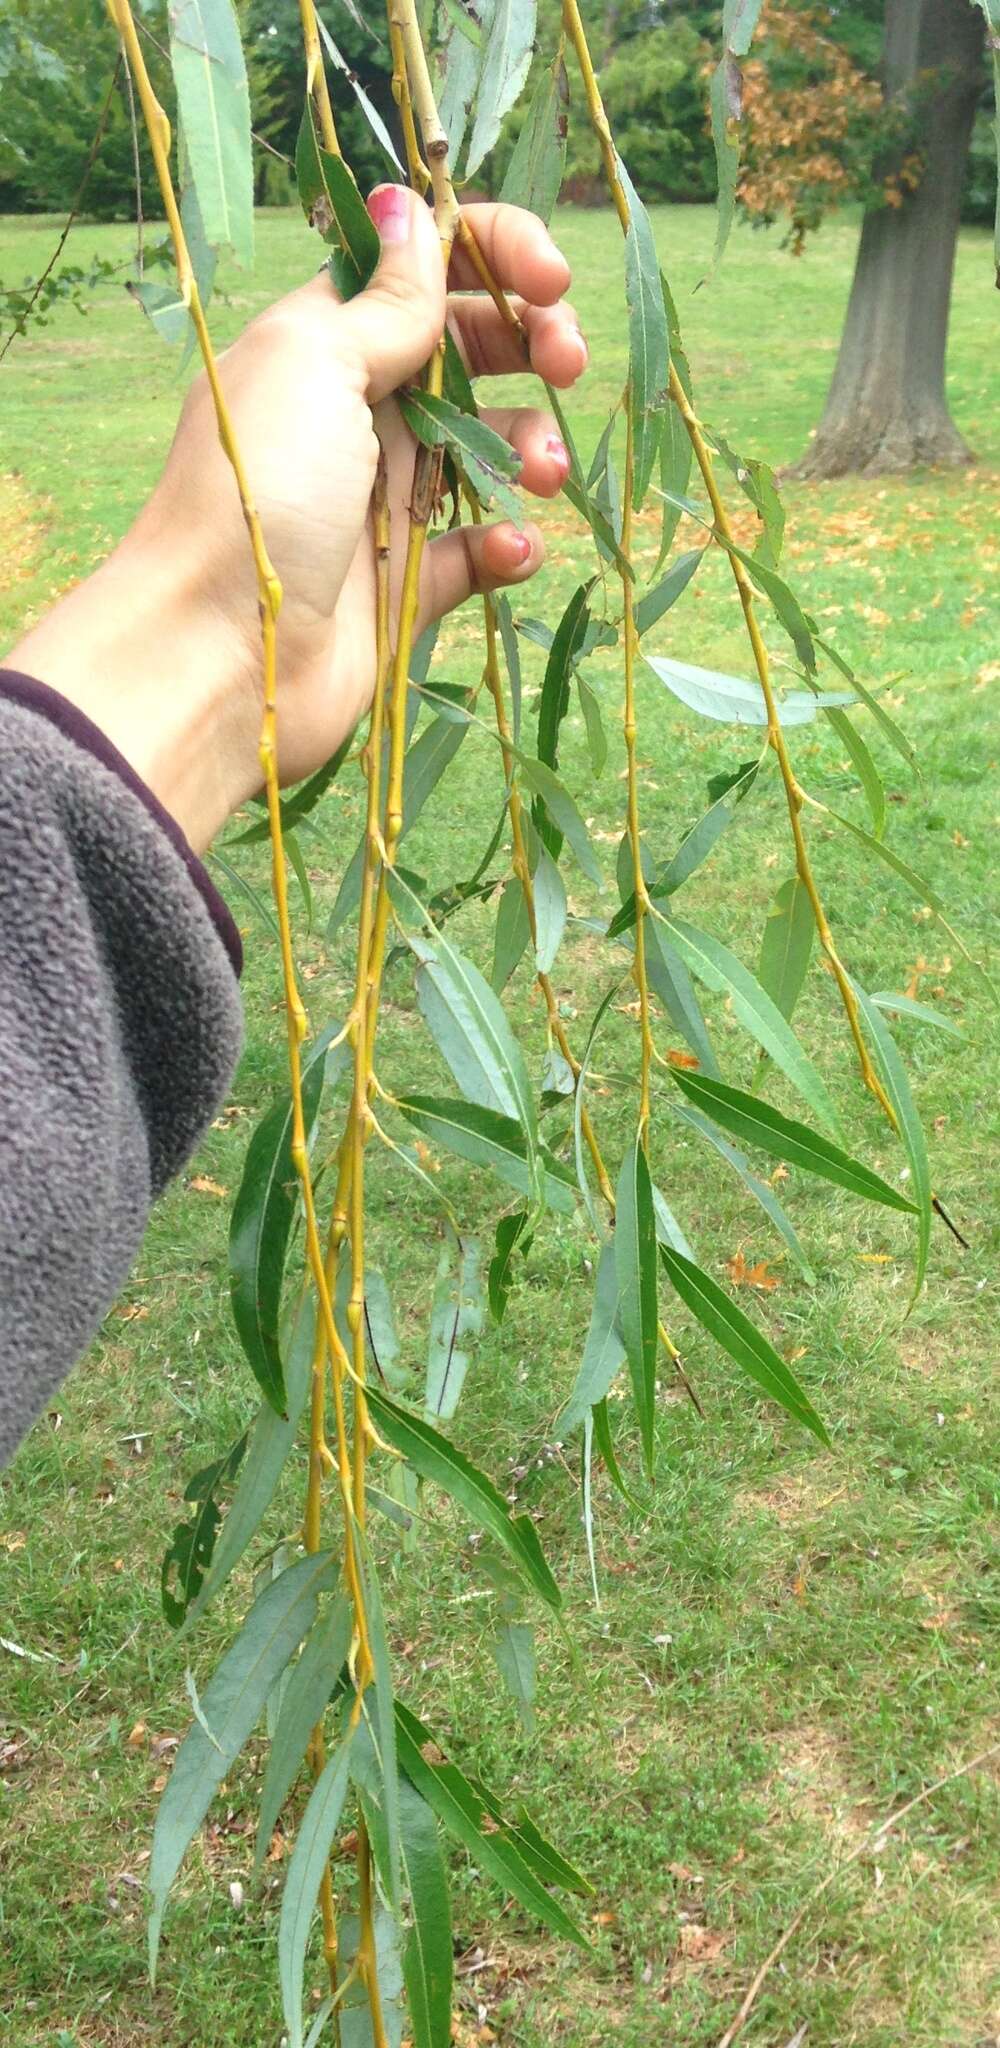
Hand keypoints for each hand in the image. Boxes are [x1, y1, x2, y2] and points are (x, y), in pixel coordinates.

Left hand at [7, 189, 586, 851]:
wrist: (224, 653)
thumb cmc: (257, 489)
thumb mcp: (318, 362)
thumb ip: (385, 300)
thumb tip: (411, 208)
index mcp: (326, 340)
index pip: (424, 269)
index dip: (495, 255)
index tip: (550, 277)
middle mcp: (357, 410)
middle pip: (471, 349)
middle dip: (533, 340)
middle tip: (568, 362)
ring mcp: (383, 499)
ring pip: (489, 448)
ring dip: (534, 445)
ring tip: (545, 474)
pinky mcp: (407, 586)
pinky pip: (480, 552)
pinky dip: (509, 547)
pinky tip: (509, 550)